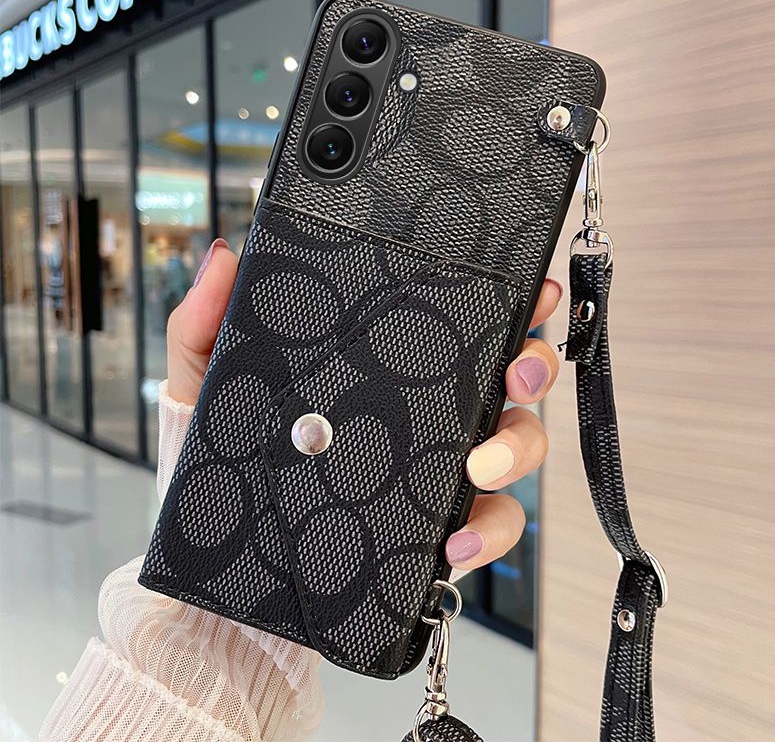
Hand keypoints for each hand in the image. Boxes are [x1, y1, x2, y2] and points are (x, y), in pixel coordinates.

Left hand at [168, 238, 561, 571]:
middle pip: (509, 379)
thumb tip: (226, 256)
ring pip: (517, 446)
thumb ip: (208, 323)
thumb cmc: (227, 460)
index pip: (459, 323)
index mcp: (388, 369)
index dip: (507, 302)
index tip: (529, 289)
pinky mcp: (439, 526)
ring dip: (517, 449)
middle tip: (517, 375)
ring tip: (479, 467)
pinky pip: (492, 525)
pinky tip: (455, 540)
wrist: (230, 553)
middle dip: (532, 367)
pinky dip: (489, 531)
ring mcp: (439, 469)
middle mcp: (427, 412)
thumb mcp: (209, 385)